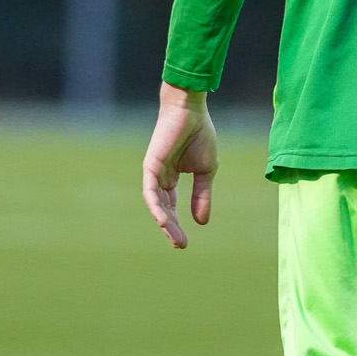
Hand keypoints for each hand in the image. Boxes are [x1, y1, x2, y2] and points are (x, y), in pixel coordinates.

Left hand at [142, 81, 218, 248]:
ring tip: (175, 239)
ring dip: (165, 222)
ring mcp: (154, 172)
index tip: (184, 243)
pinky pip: (150, 191)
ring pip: (156, 204)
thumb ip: (202, 194)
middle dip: (171, 228)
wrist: (191, 110)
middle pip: (163, 209)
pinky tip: (163, 221)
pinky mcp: (151, 165)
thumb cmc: (199, 134)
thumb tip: (201, 222)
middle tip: (179, 245)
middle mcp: (160, 177)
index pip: (170, 206)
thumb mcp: (206, 170)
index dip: (177, 224)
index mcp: (171, 177)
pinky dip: (156, 206)